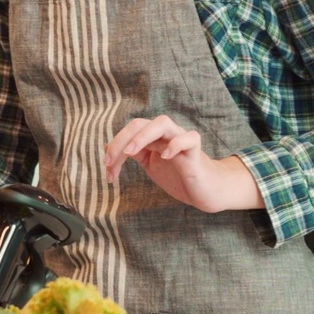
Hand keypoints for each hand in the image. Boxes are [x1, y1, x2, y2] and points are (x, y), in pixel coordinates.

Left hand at [102, 115, 263, 212]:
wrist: (205, 191)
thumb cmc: (178, 175)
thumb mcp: (150, 164)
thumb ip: (133, 153)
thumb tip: (107, 147)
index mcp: (153, 137)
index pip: (129, 132)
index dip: (114, 147)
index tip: (107, 170)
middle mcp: (166, 135)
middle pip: (140, 123)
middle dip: (121, 140)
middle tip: (110, 162)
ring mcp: (181, 141)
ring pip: (163, 123)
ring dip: (143, 136)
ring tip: (131, 151)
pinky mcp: (196, 152)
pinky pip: (189, 138)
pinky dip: (176, 144)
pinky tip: (166, 156)